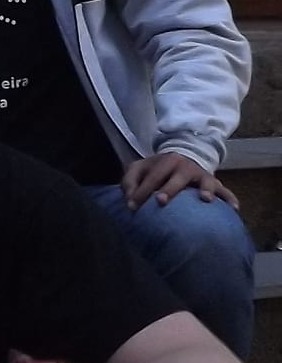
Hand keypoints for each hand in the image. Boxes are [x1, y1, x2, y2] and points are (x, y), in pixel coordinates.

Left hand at [121, 153, 236, 210]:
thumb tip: (128, 199)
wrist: (185, 154)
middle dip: (169, 189)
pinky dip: (230, 198)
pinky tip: (234, 208)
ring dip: (205, 189)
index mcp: (165, 162)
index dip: (140, 191)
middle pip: (177, 178)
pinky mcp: (213, 182)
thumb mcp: (140, 168)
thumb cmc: (158, 168)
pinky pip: (224, 190)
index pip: (151, 177)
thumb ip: (129, 181)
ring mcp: (201, 174)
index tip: (132, 207)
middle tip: (161, 201)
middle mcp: (184, 166)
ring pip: (205, 181)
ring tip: (205, 199)